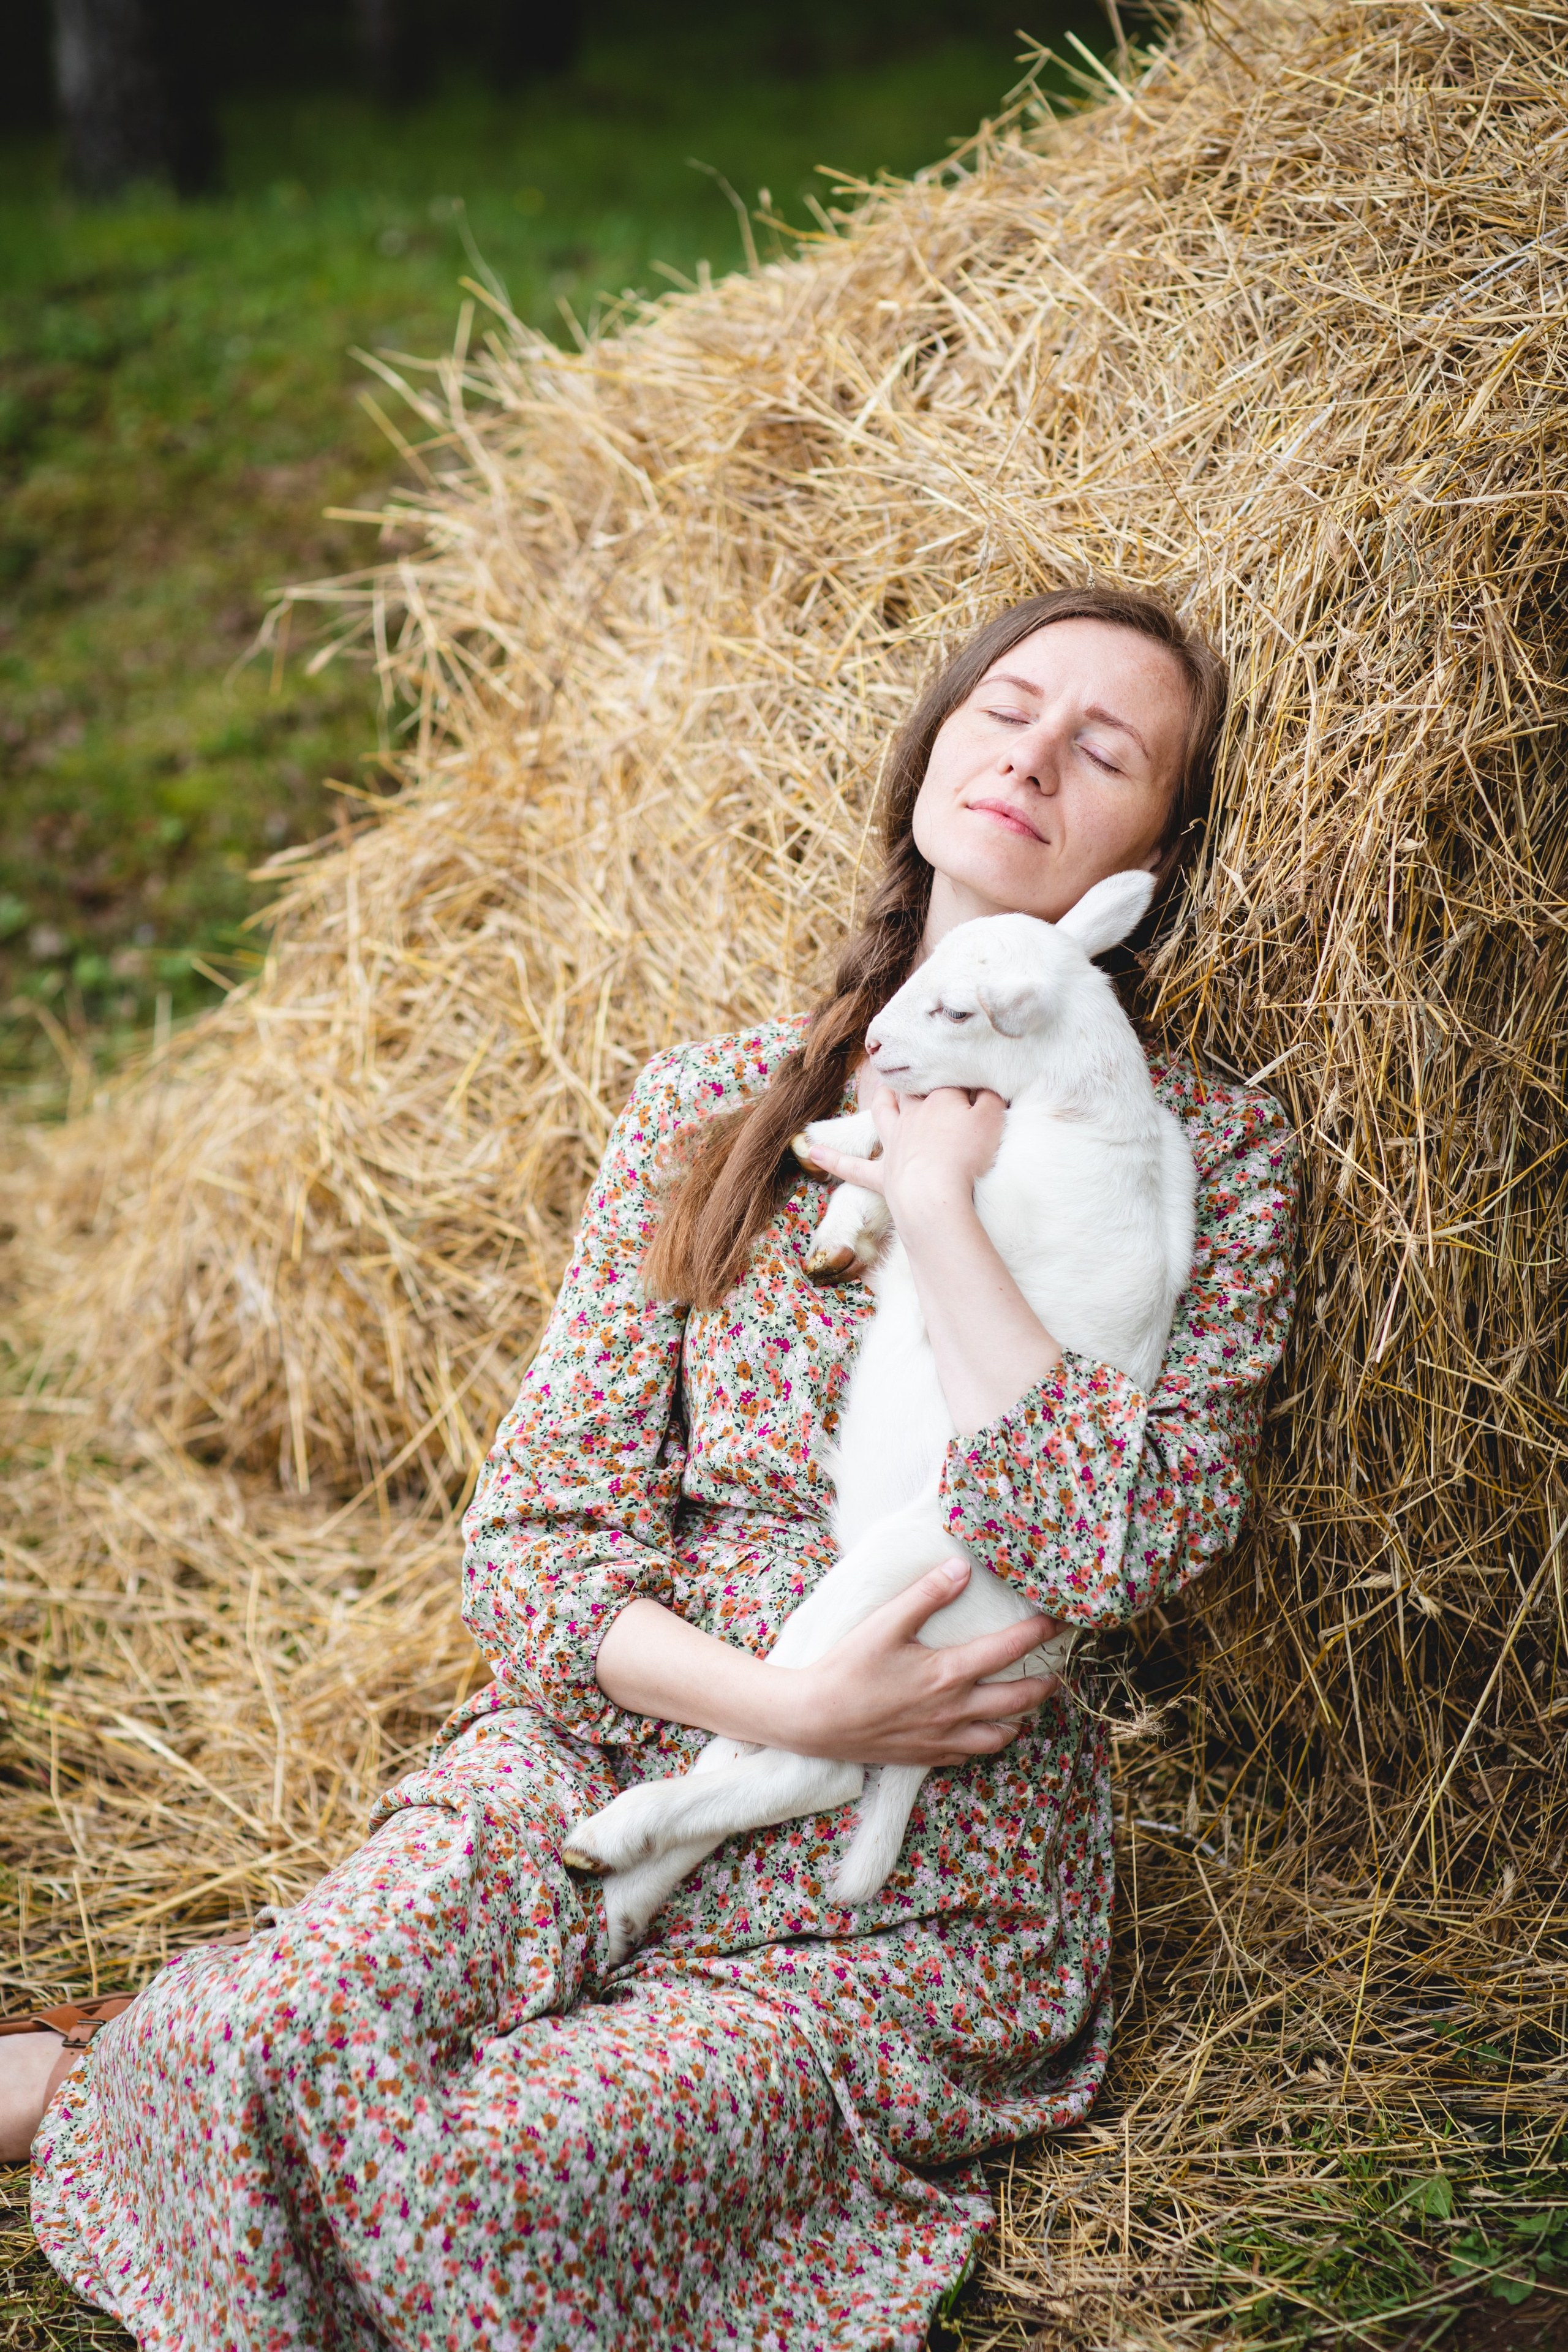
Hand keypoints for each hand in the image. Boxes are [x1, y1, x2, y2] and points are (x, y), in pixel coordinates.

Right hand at [784, 1556, 1062, 1766]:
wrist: (814, 1720)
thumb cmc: (848, 1668)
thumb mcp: (884, 1623)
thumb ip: (926, 1595)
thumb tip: (961, 1570)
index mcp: (947, 1673)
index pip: (1008, 1650)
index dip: (1038, 1633)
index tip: (1058, 1621)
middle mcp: (954, 1709)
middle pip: (1019, 1699)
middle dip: (1045, 1682)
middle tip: (1058, 1668)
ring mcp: (943, 1737)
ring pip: (1001, 1734)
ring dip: (1021, 1717)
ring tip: (1029, 1701)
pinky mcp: (928, 1754)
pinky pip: (973, 1753)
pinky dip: (989, 1740)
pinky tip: (987, 1728)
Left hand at [800, 1082, 1005, 1235]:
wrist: (934, 1194)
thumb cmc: (966, 1155)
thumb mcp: (991, 1120)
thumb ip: (990, 1097)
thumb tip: (985, 1083)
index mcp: (939, 1097)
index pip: (947, 1076)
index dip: (957, 1072)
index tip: (966, 1069)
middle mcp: (912, 1115)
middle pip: (912, 1088)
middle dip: (915, 1075)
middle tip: (916, 1064)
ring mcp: (894, 1143)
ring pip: (883, 1113)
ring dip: (882, 1099)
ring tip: (881, 1087)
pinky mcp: (883, 1175)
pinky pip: (854, 1166)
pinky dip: (834, 1159)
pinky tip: (813, 1152)